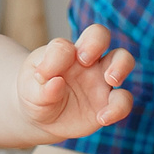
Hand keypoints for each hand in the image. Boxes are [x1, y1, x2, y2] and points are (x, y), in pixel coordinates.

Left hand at [18, 24, 134, 139]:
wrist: (43, 118)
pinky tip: (102, 118)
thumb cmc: (36, 95)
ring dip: (120, 65)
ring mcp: (100, 80)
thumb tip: (56, 83)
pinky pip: (124, 100)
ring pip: (123, 59)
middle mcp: (86, 61)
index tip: (41, 76)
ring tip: (111, 79)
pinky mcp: (109, 103)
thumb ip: (41, 89)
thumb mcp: (29, 93)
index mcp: (63, 53)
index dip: (54, 59)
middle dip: (96, 41)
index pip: (63, 46)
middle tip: (85, 60)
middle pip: (100, 35)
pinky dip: (118, 108)